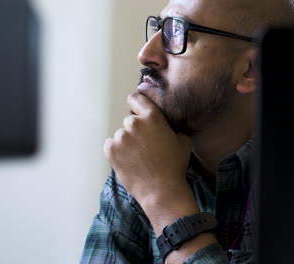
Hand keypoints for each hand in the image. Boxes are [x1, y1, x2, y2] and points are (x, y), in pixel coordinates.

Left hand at [104, 92, 197, 222]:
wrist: (161, 190)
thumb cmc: (174, 166)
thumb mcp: (183, 140)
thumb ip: (172, 126)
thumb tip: (167, 124)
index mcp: (152, 117)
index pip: (135, 98)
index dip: (137, 105)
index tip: (137, 111)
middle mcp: (134, 123)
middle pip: (129, 120)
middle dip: (136, 130)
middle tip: (145, 146)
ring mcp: (121, 137)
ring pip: (121, 134)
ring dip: (127, 142)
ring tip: (139, 158)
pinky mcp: (110, 150)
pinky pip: (111, 145)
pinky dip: (117, 152)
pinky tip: (130, 161)